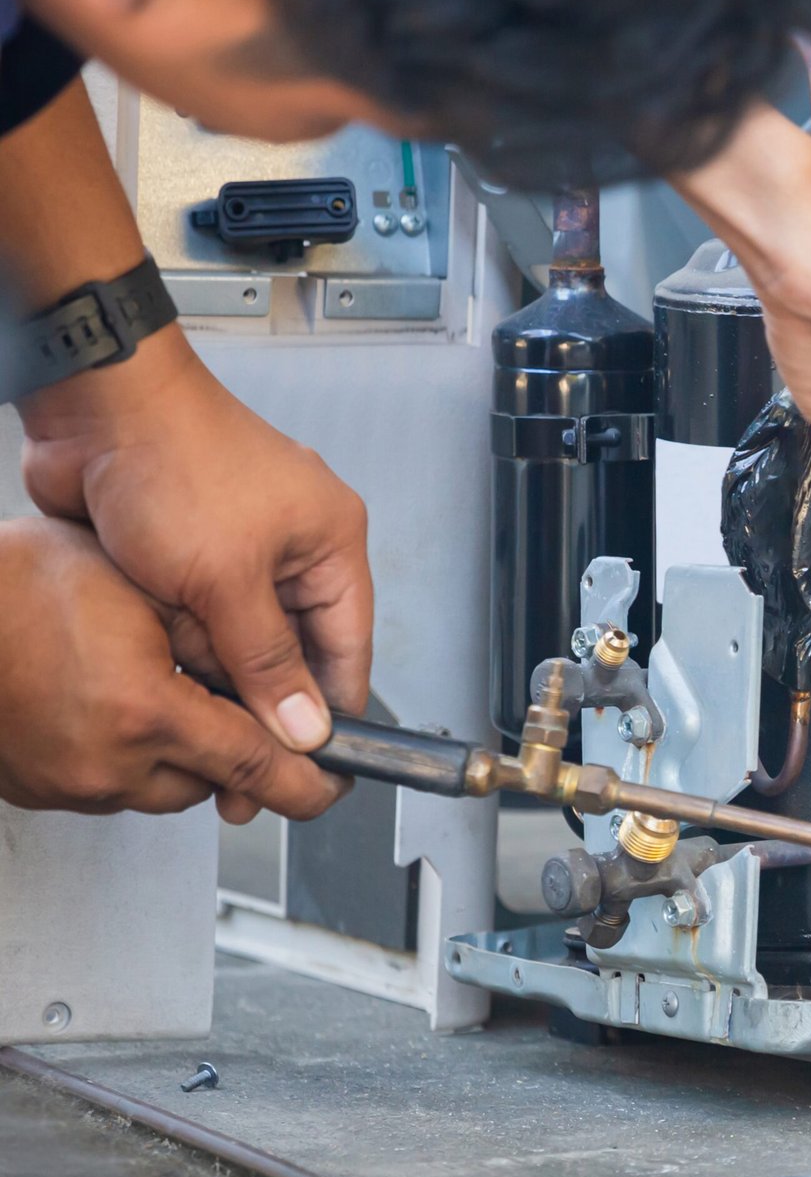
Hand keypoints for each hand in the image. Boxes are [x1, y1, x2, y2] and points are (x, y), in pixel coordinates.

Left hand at [18, 326, 372, 803]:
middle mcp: (292, 549)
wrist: (95, 411)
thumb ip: (267, 661)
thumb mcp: (227, 578)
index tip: (315, 764)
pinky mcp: (191, 556)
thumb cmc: (175, 461)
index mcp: (330, 543)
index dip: (333, 710)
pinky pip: (196, 621)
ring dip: (208, 658)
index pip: (348, 647)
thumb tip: (304, 727)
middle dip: (259, 694)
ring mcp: (239, 552)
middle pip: (292, 651)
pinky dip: (178, 636)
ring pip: (238, 642)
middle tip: (238, 754)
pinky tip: (159, 642)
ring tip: (182, 656)